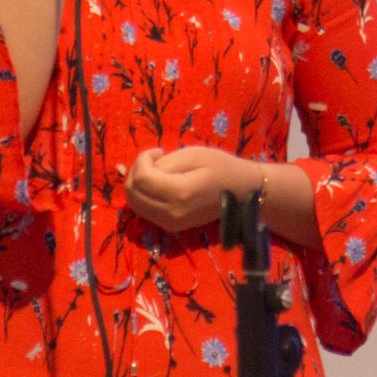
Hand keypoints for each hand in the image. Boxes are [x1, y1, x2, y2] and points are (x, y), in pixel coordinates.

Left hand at [125, 146, 252, 233]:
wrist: (243, 193)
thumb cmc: (223, 168)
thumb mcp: (194, 155)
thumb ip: (165, 163)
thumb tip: (145, 169)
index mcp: (179, 194)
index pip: (142, 178)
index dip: (142, 160)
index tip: (158, 150)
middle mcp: (171, 214)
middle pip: (133, 194)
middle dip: (135, 172)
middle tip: (152, 160)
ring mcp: (171, 223)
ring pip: (135, 204)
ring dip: (137, 185)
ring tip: (154, 171)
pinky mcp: (171, 226)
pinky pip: (144, 211)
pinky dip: (143, 196)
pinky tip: (158, 185)